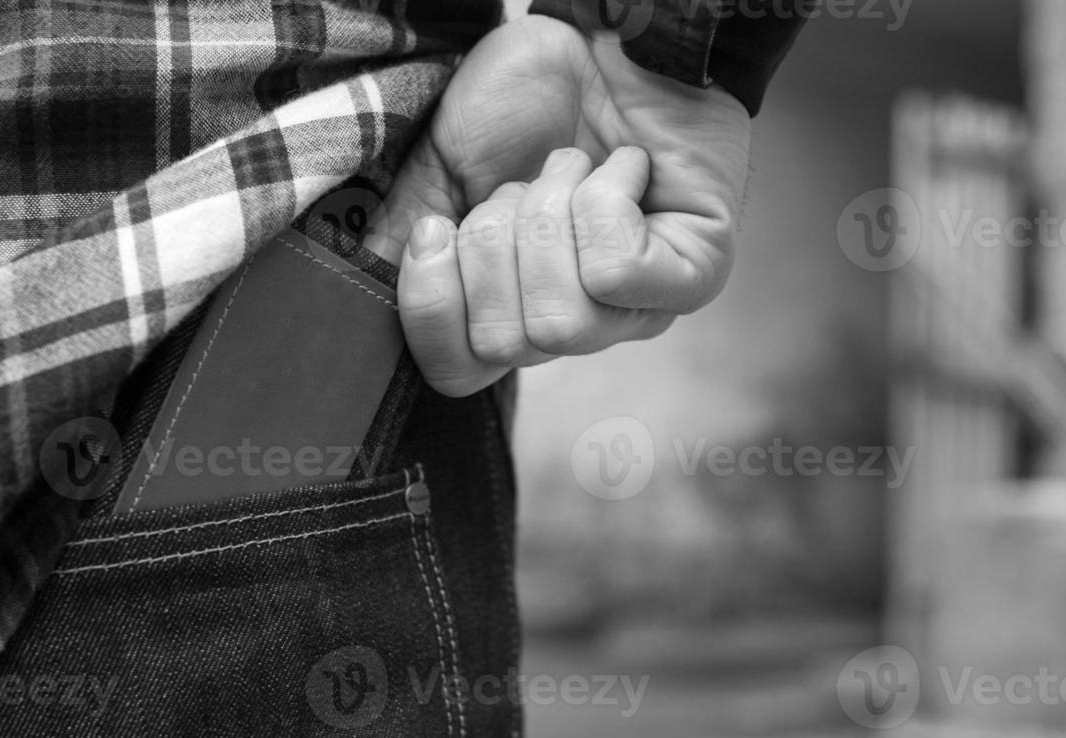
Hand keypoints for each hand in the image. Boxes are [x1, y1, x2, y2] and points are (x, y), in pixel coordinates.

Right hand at [370, 14, 751, 396]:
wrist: (600, 36)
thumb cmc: (524, 107)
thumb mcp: (439, 176)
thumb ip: (404, 247)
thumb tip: (369, 297)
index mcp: (510, 312)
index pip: (457, 374)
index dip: (432, 309)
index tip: (435, 230)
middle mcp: (575, 328)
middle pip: (507, 343)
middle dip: (495, 243)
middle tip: (521, 185)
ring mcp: (639, 310)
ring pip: (561, 321)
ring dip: (547, 218)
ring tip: (571, 169)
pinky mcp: (697, 274)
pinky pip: (616, 273)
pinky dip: (603, 201)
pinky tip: (623, 168)